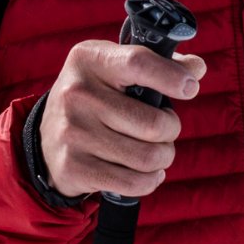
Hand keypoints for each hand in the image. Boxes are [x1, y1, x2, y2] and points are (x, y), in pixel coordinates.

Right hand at [38, 39, 203, 197]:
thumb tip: (196, 68)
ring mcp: (72, 133)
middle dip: (171, 130)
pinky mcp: (73, 167)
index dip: (172, 77)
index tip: (190, 88)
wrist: (47, 138)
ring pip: (148, 157)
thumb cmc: (96, 96)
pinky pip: (134, 183)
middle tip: (164, 128)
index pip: (138, 62)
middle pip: (153, 123)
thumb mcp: (115, 68)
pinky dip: (150, 181)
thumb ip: (158, 64)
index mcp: (89, 59)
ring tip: (155, 150)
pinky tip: (145, 172)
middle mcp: (76, 93)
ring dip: (163, 157)